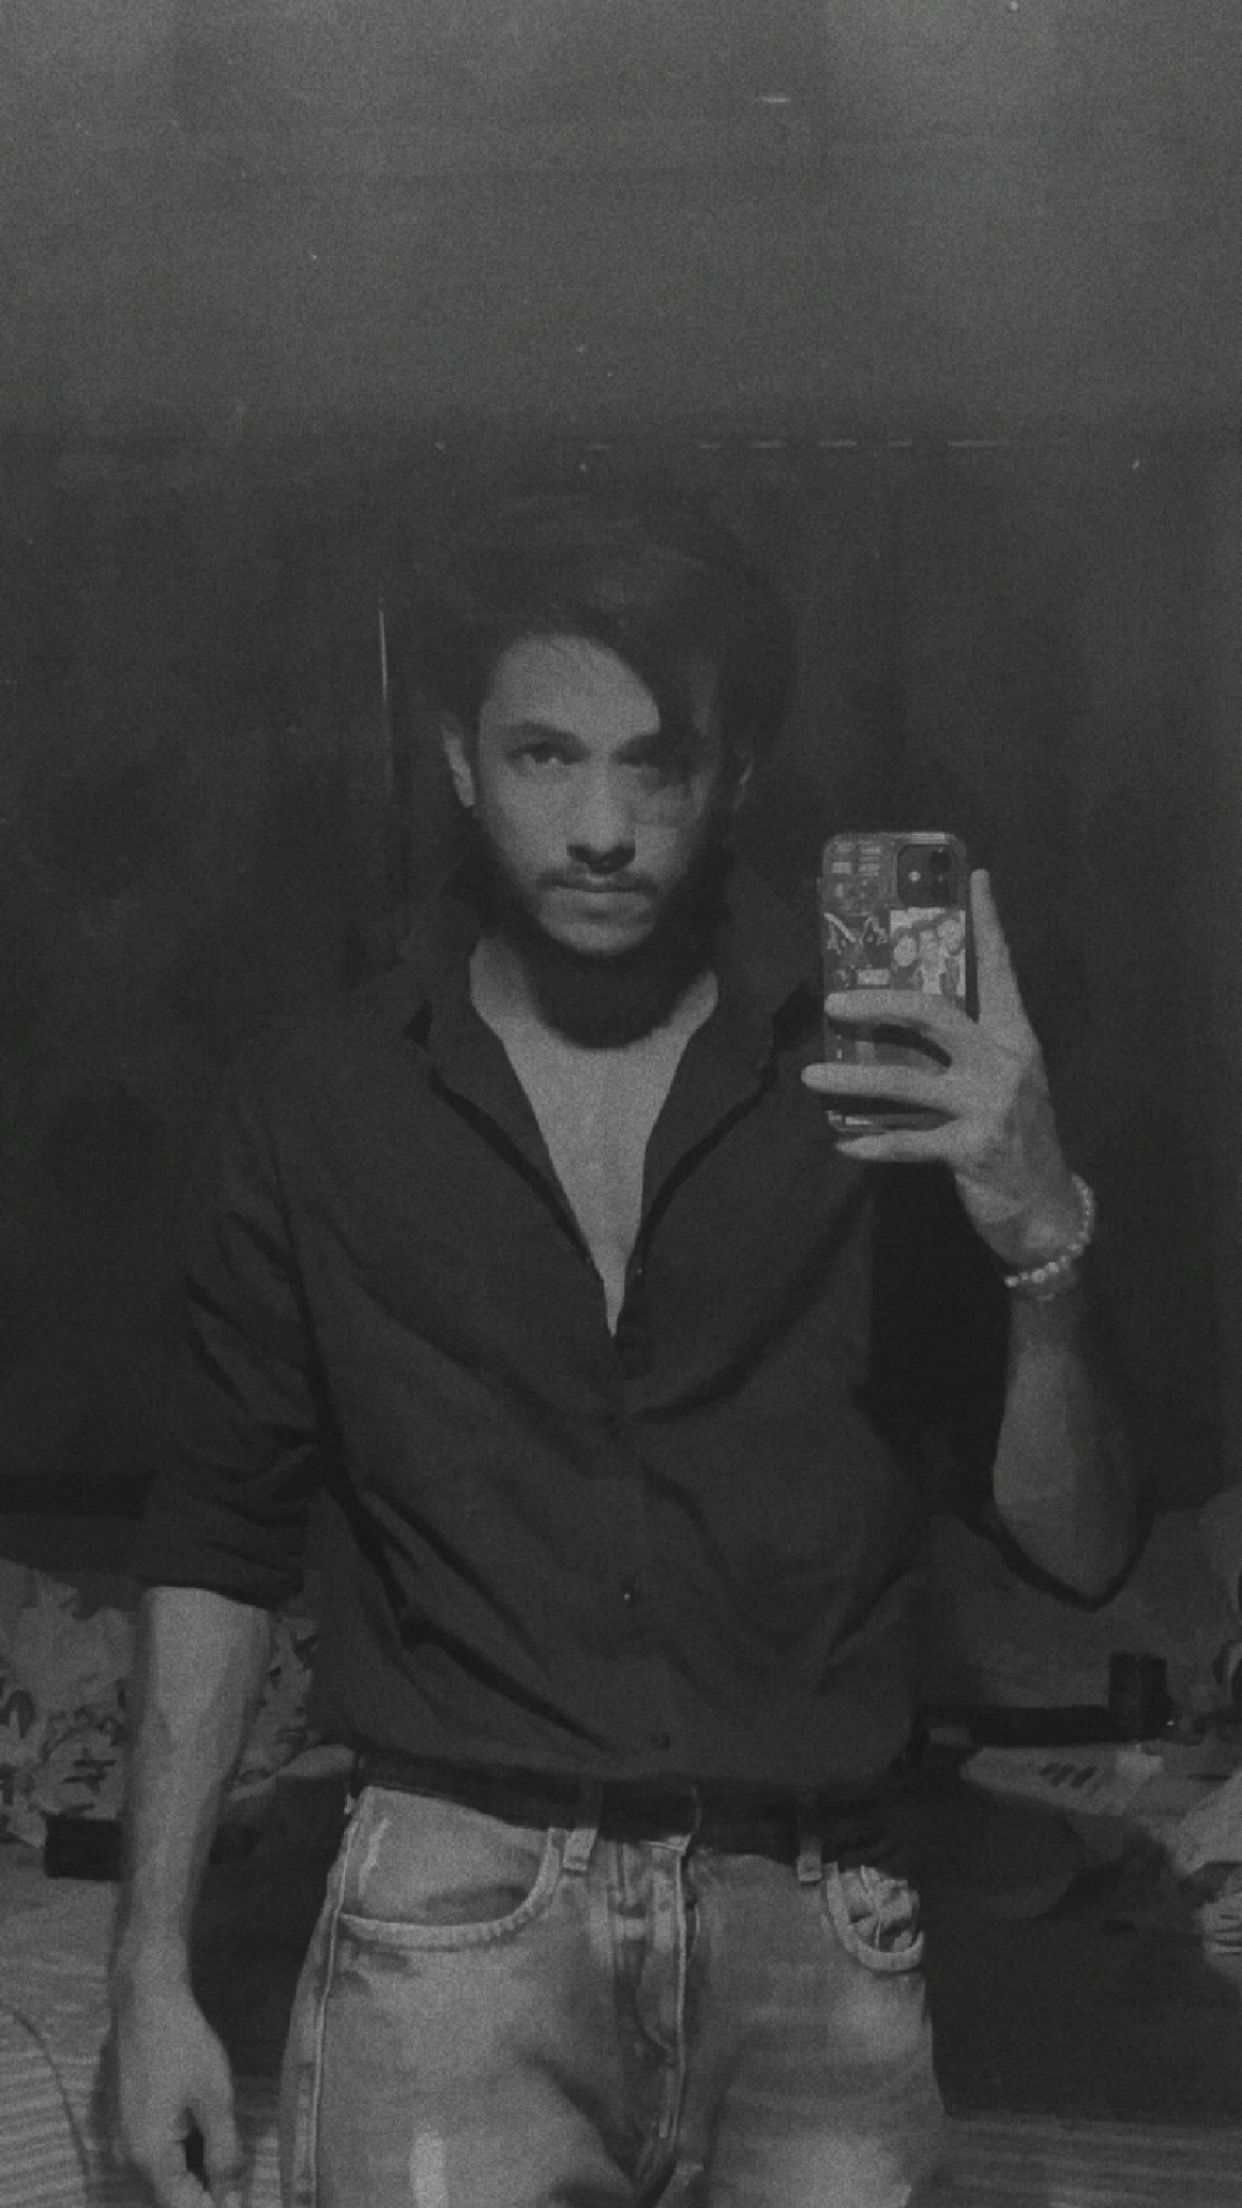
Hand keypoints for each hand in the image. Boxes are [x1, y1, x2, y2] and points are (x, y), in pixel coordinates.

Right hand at [112, 1973, 243, 2207]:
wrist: (145, 2001)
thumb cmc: (184, 2045)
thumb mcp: (215, 2100)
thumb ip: (224, 2156)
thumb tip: (230, 2202)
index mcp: (148, 2158)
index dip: (215, 2207)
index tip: (241, 2199)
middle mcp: (126, 2160)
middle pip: (167, 2199)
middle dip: (201, 2197)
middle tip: (235, 2185)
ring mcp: (120, 2144)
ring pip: (159, 2183)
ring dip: (190, 2183)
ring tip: (223, 2169)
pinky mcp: (122, 2127)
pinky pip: (151, 2162)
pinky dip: (177, 2164)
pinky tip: (202, 2148)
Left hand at [801, 871, 1079, 1267]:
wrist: (1047, 1211)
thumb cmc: (1017, 1140)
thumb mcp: (1003, 1084)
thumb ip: (967, 1051)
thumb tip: (903, 1020)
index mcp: (1015, 1038)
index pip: (1000, 971)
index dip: (987, 925)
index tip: (976, 878)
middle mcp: (1004, 1063)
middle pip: (935, 1014)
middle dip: (879, 1003)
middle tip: (833, 1000)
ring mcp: (989, 1106)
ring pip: (907, 1080)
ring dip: (852, 1080)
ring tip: (811, 1078)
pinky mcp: (972, 1149)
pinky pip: (909, 1141)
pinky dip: (872, 1142)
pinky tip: (842, 1143)